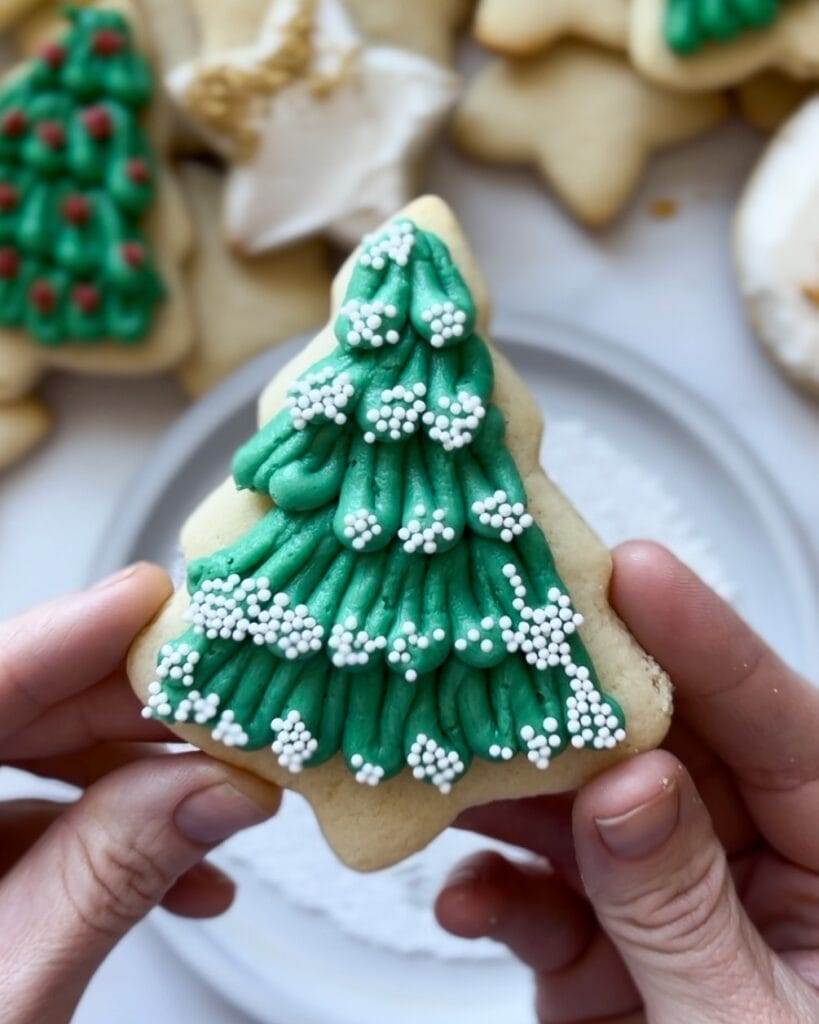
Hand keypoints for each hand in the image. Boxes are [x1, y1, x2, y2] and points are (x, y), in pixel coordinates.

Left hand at [0, 564, 280, 1023]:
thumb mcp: (10, 993)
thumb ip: (109, 877)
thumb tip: (212, 788)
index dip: (72, 633)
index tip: (157, 602)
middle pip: (10, 708)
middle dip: (130, 708)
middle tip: (222, 709)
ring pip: (20, 758)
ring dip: (129, 775)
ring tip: (215, 800)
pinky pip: (16, 817)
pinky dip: (98, 832)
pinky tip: (173, 867)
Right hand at [436, 542, 818, 1023]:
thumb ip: (687, 913)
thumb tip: (630, 788)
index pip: (783, 721)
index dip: (705, 638)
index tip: (635, 574)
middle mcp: (754, 861)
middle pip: (663, 743)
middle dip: (575, 699)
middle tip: (505, 638)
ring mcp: (668, 897)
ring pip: (583, 805)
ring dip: (512, 786)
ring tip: (448, 758)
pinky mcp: (603, 945)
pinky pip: (543, 892)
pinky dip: (496, 890)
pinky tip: (469, 894)